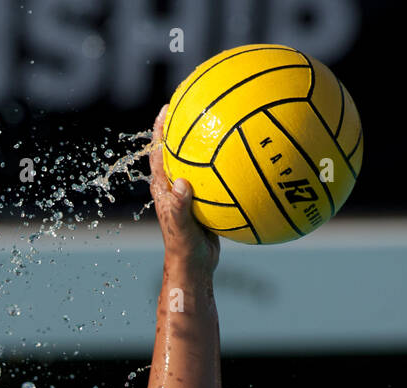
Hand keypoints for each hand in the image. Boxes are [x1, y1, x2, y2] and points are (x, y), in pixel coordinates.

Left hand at [149, 104, 220, 273]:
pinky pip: (217, 176)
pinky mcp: (204, 199)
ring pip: (198, 160)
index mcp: (164, 188)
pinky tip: (247, 157)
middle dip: (185, 125)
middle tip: (198, 102)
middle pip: (178, 148)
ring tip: (225, 120)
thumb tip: (182, 183)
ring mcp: (190, 191)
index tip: (169, 106)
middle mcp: (174, 185)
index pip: (159, 151)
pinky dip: (228, 165)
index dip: (162, 128)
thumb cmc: (184, 250)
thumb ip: (179, 208)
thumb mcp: (182, 230)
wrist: (195, 266)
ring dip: (209, 142)